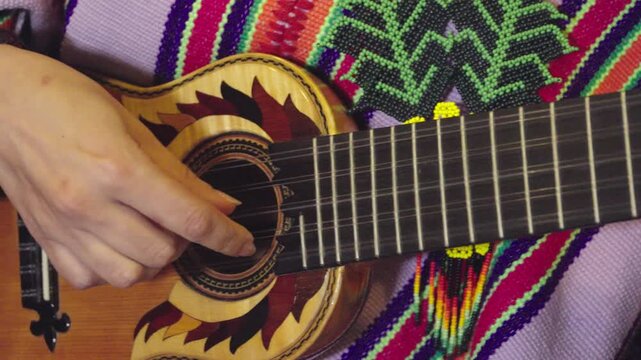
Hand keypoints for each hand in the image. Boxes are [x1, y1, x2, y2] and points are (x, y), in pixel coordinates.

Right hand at [0, 46, 254, 288]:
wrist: (1, 105)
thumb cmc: (67, 102)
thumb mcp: (133, 127)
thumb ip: (180, 173)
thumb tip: (223, 204)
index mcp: (119, 169)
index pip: (190, 218)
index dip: (226, 236)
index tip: (244, 243)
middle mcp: (91, 205)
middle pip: (164, 252)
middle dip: (188, 242)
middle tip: (185, 220)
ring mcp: (65, 227)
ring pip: (129, 275)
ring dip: (154, 261)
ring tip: (153, 234)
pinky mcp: (45, 240)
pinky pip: (89, 279)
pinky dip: (113, 270)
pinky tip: (118, 245)